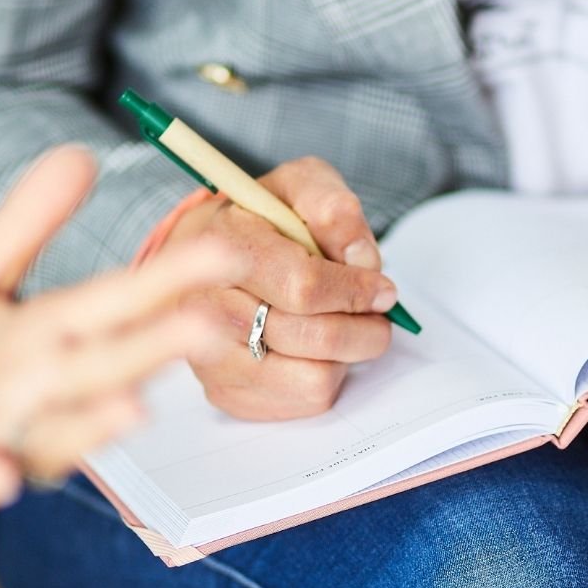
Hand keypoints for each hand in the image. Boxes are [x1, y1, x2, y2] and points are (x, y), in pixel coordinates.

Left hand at [0, 147, 241, 558]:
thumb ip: (27, 225)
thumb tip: (79, 152)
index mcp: (52, 336)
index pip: (120, 300)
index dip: (171, 276)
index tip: (228, 252)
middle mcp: (40, 388)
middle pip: (105, 364)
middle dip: (155, 349)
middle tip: (210, 330)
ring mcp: (0, 433)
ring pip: (58, 431)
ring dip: (94, 425)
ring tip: (133, 410)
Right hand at [162, 157, 397, 420]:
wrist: (205, 258)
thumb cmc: (261, 222)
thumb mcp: (298, 186)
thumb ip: (333, 206)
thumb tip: (361, 258)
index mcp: (220, 246)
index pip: (303, 286)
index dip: (355, 291)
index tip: (382, 290)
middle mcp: (204, 307)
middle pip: (314, 338)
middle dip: (363, 328)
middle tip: (376, 316)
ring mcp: (209, 358)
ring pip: (314, 379)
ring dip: (346, 356)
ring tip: (340, 327)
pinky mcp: (226, 393)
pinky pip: (302, 402)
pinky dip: (326, 377)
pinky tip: (315, 350)